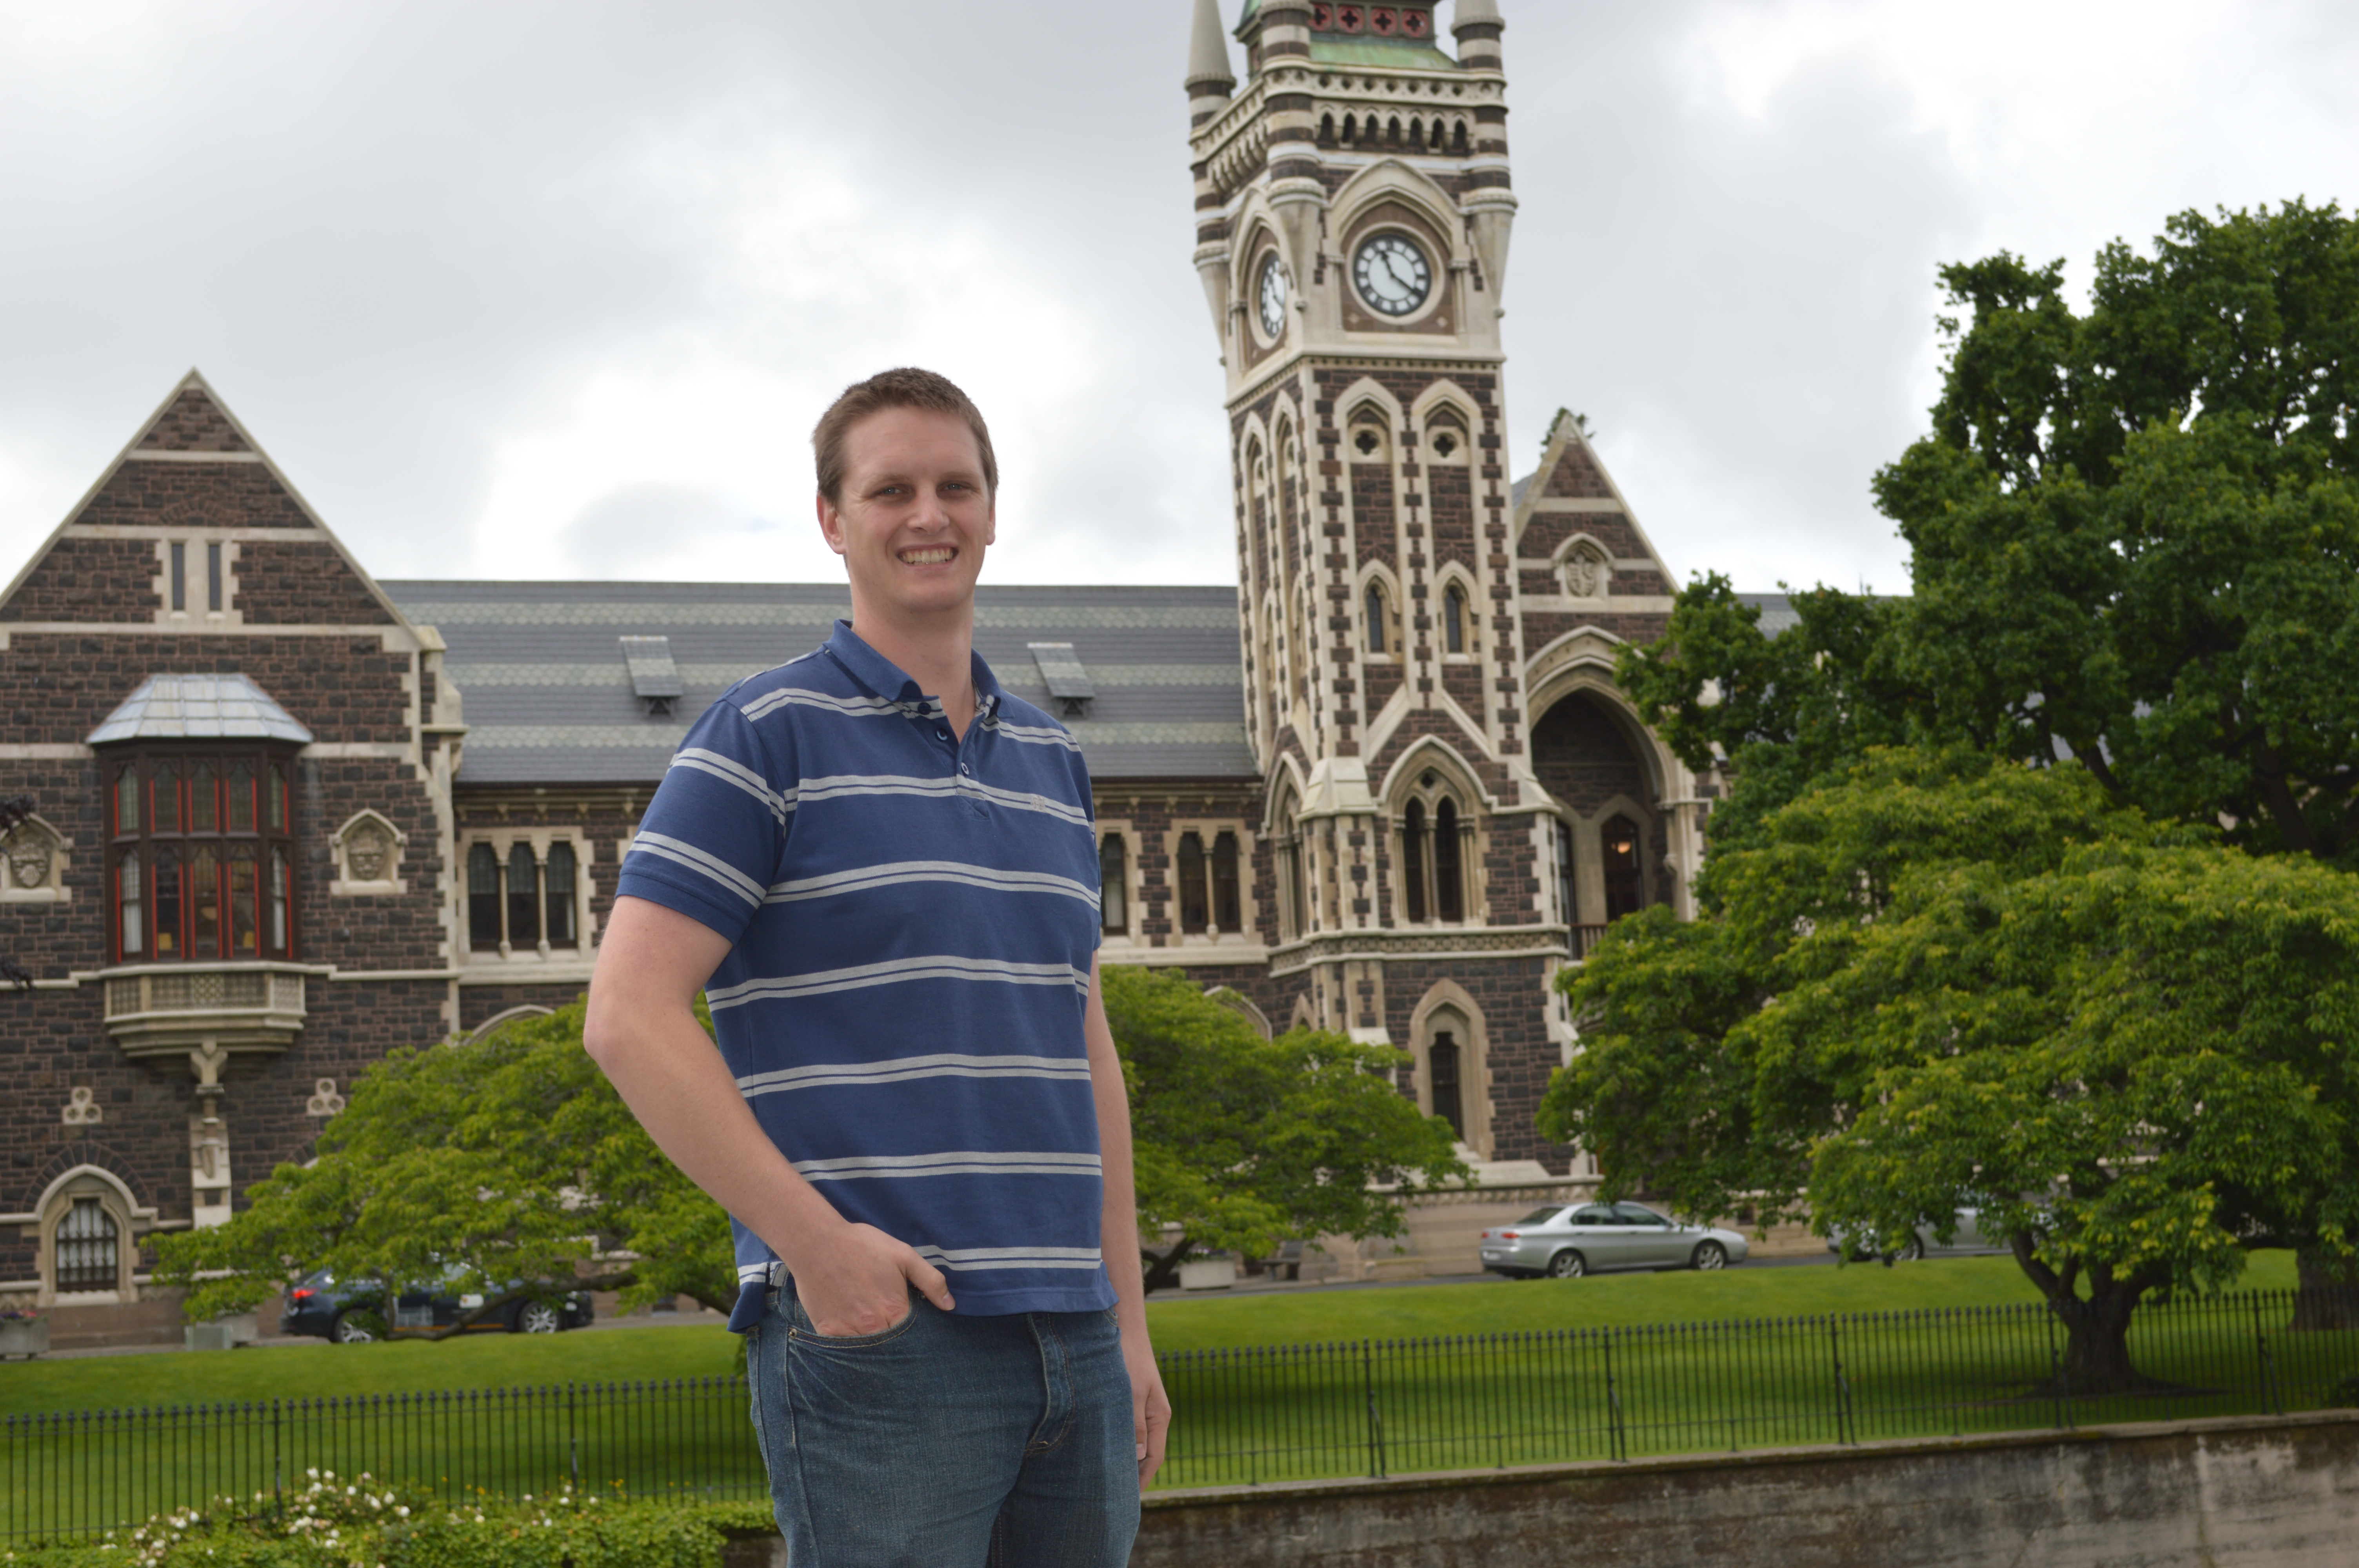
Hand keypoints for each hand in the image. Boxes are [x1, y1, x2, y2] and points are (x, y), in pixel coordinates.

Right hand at [784, 1218, 953, 1336]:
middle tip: (885, 1322)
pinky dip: (848, 1342)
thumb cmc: (862, 1246)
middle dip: (892, 1340)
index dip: (913, 1333)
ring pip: (867, 1350)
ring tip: (867, 1323)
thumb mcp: (904, 1255)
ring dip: (871, 1343)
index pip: (912, 1336)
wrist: (817, 1242)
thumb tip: (950, 1305)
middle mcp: (873, 1327)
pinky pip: (842, 1348)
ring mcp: (848, 1332)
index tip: (910, 1327)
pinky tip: (848, 1324)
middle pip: (890, 1347)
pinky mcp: (827, 1332)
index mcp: (895, 1311)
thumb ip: (931, 1281)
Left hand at [1123, 1320, 1170, 1487]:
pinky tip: (1113, 1450)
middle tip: (1120, 1496)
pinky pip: (1133, 1430)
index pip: (1155, 1457)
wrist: (1125, 1329)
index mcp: (1159, 1416)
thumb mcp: (1131, 1393)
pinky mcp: (1136, 1400)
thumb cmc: (1127, 1359)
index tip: (1129, 1498)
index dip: (1143, 1478)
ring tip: (1115, 1479)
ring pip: (1141, 1442)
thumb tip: (1139, 1457)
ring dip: (1131, 1460)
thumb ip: (1135, 1424)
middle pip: (1150, 1453)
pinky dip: (1126, 1444)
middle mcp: (1156, 1415)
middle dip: (1138, 1474)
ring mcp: (1147, 1408)